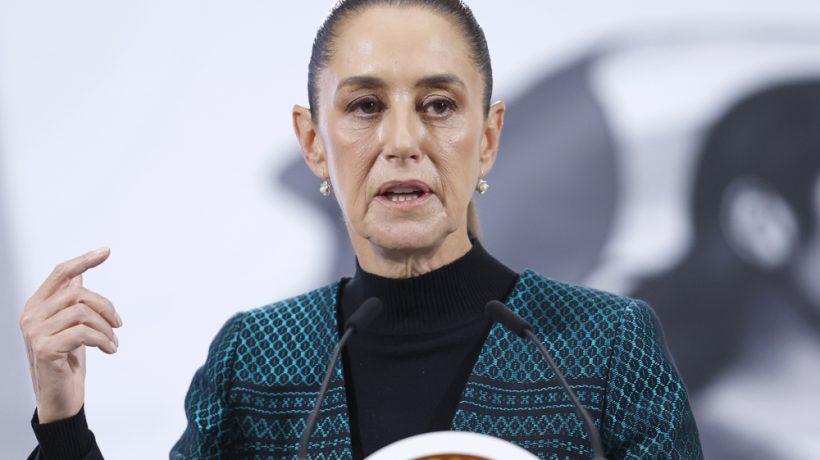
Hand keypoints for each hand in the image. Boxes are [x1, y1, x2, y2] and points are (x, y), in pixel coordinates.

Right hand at [19, 247, 121, 423]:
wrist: (60, 397)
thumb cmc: (66, 361)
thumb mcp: (72, 326)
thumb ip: (70, 301)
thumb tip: (79, 273)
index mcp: (37, 305)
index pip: (60, 273)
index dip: (84, 260)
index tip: (106, 251)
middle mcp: (31, 315)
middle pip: (78, 293)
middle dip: (106, 307)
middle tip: (119, 325)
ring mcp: (35, 332)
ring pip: (83, 312)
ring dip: (106, 328)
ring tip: (113, 342)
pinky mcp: (44, 348)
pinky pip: (84, 333)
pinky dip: (103, 340)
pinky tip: (110, 350)